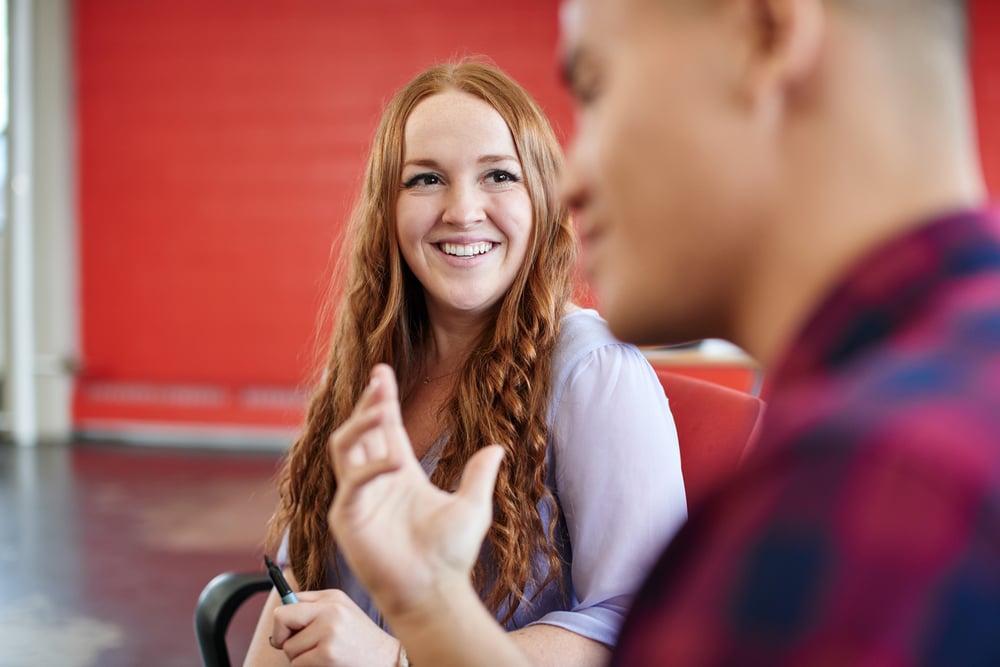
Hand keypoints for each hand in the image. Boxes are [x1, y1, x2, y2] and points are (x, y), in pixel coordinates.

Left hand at [269, 589, 398, 666]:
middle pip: (281, 621)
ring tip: (322, 655)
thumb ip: (312, 607)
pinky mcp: (327, 654)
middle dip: (283, 639)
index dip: (282, 622)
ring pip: (289, 648)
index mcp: (332, 598)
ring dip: (300, 657)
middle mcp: (330, 610)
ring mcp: (329, 632)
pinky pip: (298, 664)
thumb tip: (279, 617)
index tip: (287, 633)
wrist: (386, 659)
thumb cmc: (360, 638)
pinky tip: (326, 663)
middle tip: (300, 647)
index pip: (287, 602)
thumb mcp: (341, 611)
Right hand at [327, 364, 504, 620]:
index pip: (385, 427)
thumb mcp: (473, 506)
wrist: (436, 591)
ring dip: (359, 424)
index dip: (381, 400)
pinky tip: (391, 460)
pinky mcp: (348, 518)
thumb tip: (497, 447)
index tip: (383, 371)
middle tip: (380, 380)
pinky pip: (350, 483)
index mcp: (400, 473)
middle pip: (360, 429)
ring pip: (344, 447)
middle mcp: (375, 480)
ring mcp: (358, 498)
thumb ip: (479, 475)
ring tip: (381, 409)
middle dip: (367, 402)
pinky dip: (369, 468)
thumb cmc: (451, 555)